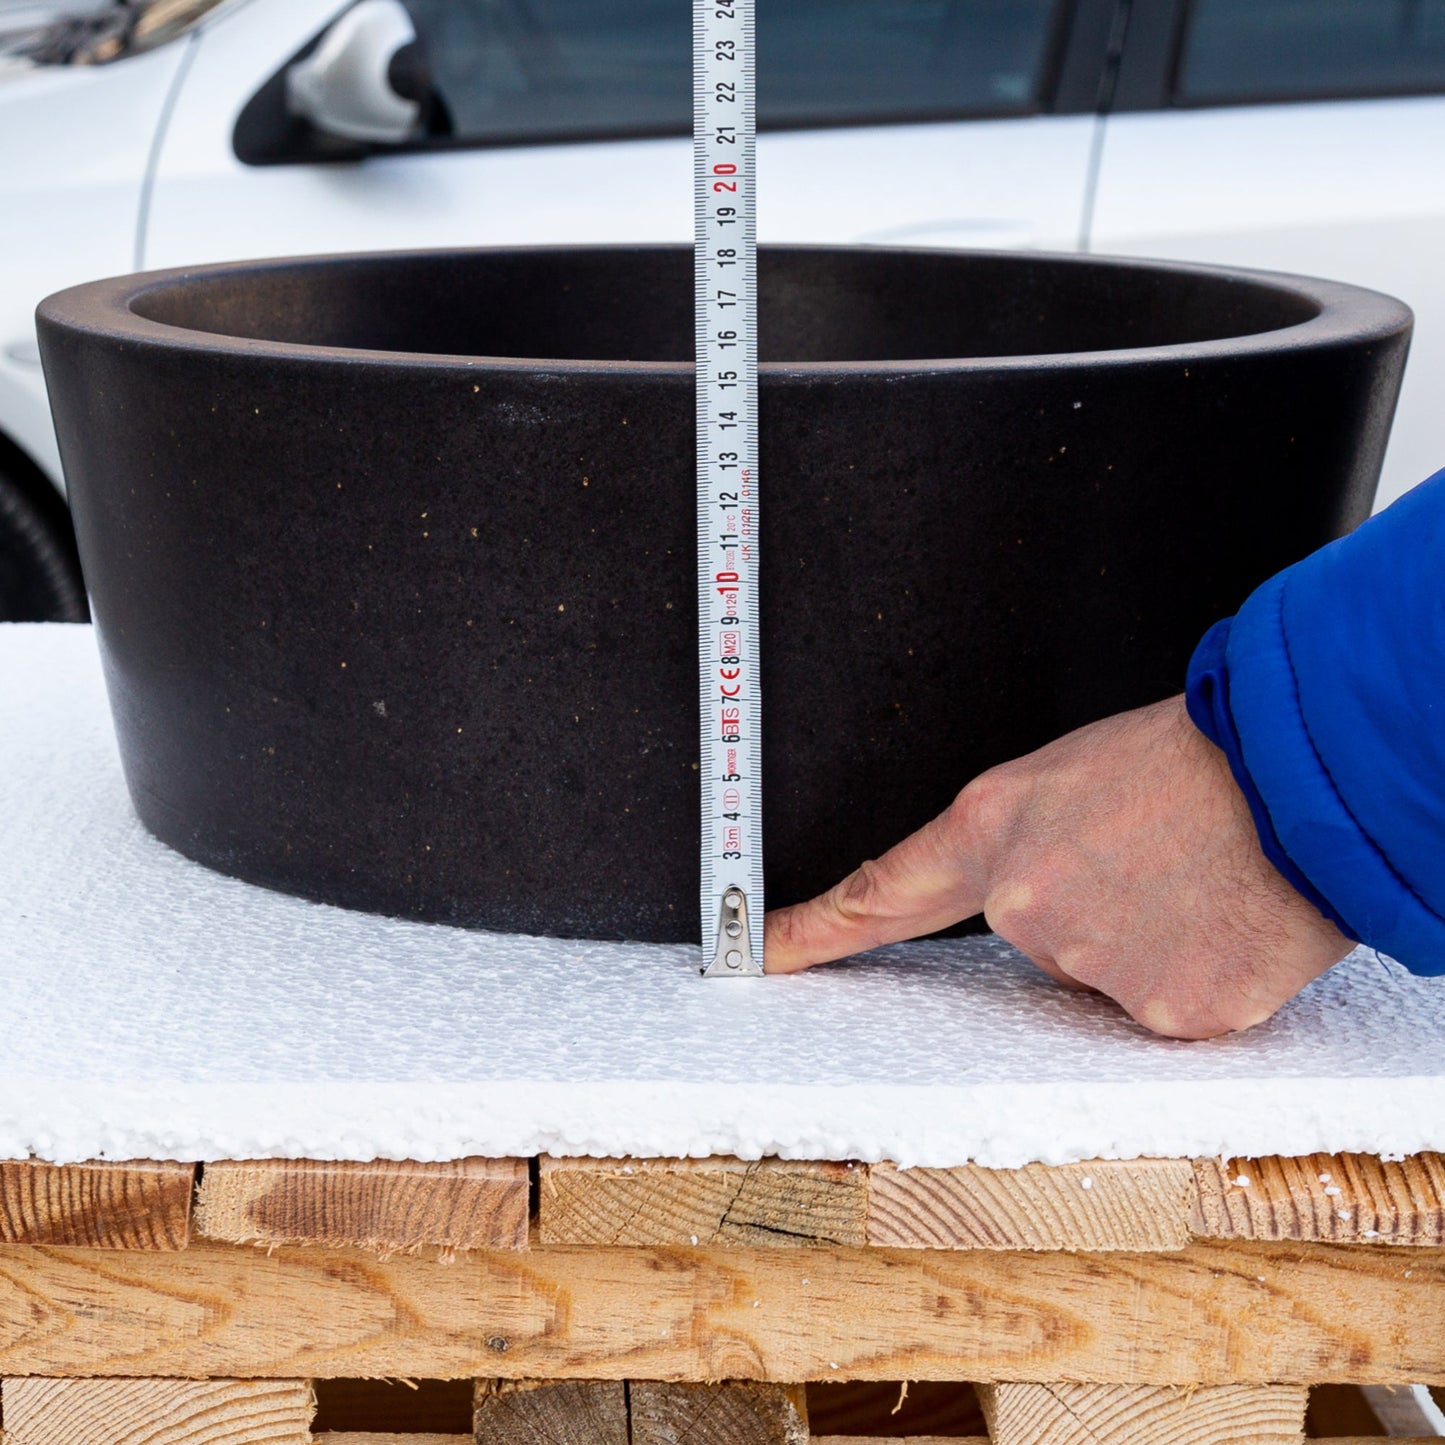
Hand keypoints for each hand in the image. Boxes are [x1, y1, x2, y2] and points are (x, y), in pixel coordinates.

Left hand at [764, 695, 1352, 1037]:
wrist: (1303, 775)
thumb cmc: (1194, 756)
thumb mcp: (1072, 773)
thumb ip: (1022, 843)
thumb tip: (1020, 902)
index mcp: (994, 828)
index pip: (879, 892)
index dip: (811, 930)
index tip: (758, 955)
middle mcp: (1027, 904)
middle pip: (1028, 935)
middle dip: (1079, 907)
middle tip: (1143, 859)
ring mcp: (1093, 965)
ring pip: (1098, 974)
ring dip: (1139, 939)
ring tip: (1189, 878)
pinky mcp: (1166, 1014)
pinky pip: (1161, 1009)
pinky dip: (1190, 972)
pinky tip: (1217, 921)